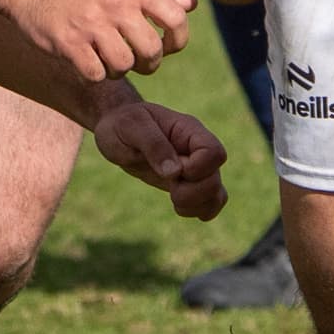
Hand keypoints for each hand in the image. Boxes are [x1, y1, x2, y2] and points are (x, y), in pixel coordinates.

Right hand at [0, 0, 191, 82]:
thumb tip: (191, 5)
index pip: (176, 17)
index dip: (179, 40)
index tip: (167, 46)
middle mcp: (114, 4)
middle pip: (151, 51)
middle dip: (148, 64)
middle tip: (136, 61)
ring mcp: (90, 24)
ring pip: (123, 66)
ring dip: (119, 71)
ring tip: (109, 60)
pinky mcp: (68, 43)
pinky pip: (96, 74)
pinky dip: (95, 75)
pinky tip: (88, 62)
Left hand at [92, 94, 228, 219]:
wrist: (116, 129)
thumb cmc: (122, 123)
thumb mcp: (131, 126)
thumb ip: (154, 145)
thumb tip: (176, 173)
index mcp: (189, 130)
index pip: (214, 153)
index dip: (198, 169)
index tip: (174, 171)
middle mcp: (196, 149)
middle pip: (215, 178)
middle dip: (193, 192)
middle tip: (169, 188)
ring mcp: (195, 167)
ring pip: (217, 194)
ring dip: (197, 205)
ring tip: (174, 200)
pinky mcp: (188, 183)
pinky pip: (210, 202)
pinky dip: (199, 211)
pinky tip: (178, 206)